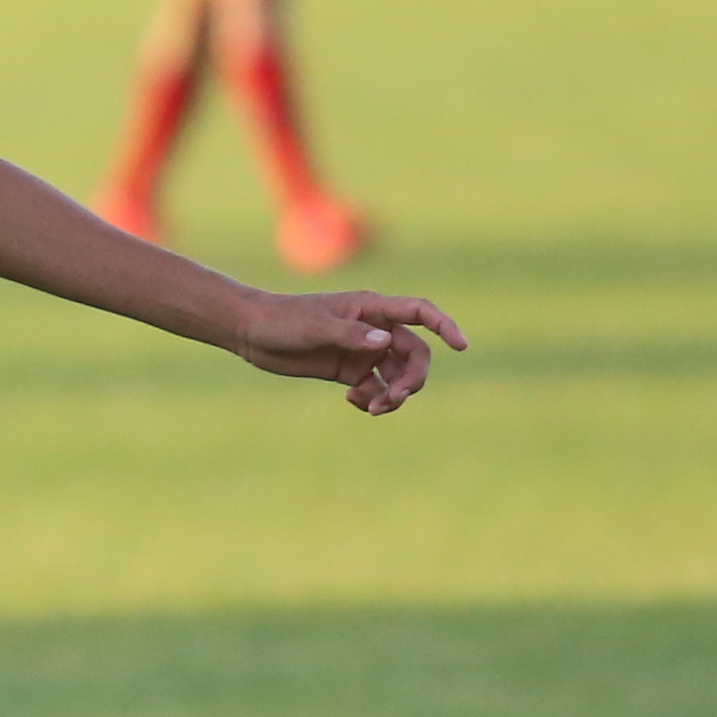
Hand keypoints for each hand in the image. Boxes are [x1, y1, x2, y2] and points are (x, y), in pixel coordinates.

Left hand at [230, 289, 462, 414]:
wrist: (254, 333)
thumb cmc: (284, 320)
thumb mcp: (316, 326)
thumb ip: (351, 334)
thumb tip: (386, 342)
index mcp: (372, 309)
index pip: (420, 312)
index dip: (445, 326)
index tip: (462, 346)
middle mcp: (374, 330)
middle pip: (415, 354)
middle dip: (413, 378)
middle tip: (395, 397)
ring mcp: (363, 351)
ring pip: (398, 375)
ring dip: (395, 394)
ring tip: (373, 407)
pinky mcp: (350, 371)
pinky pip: (376, 388)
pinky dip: (374, 399)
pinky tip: (356, 402)